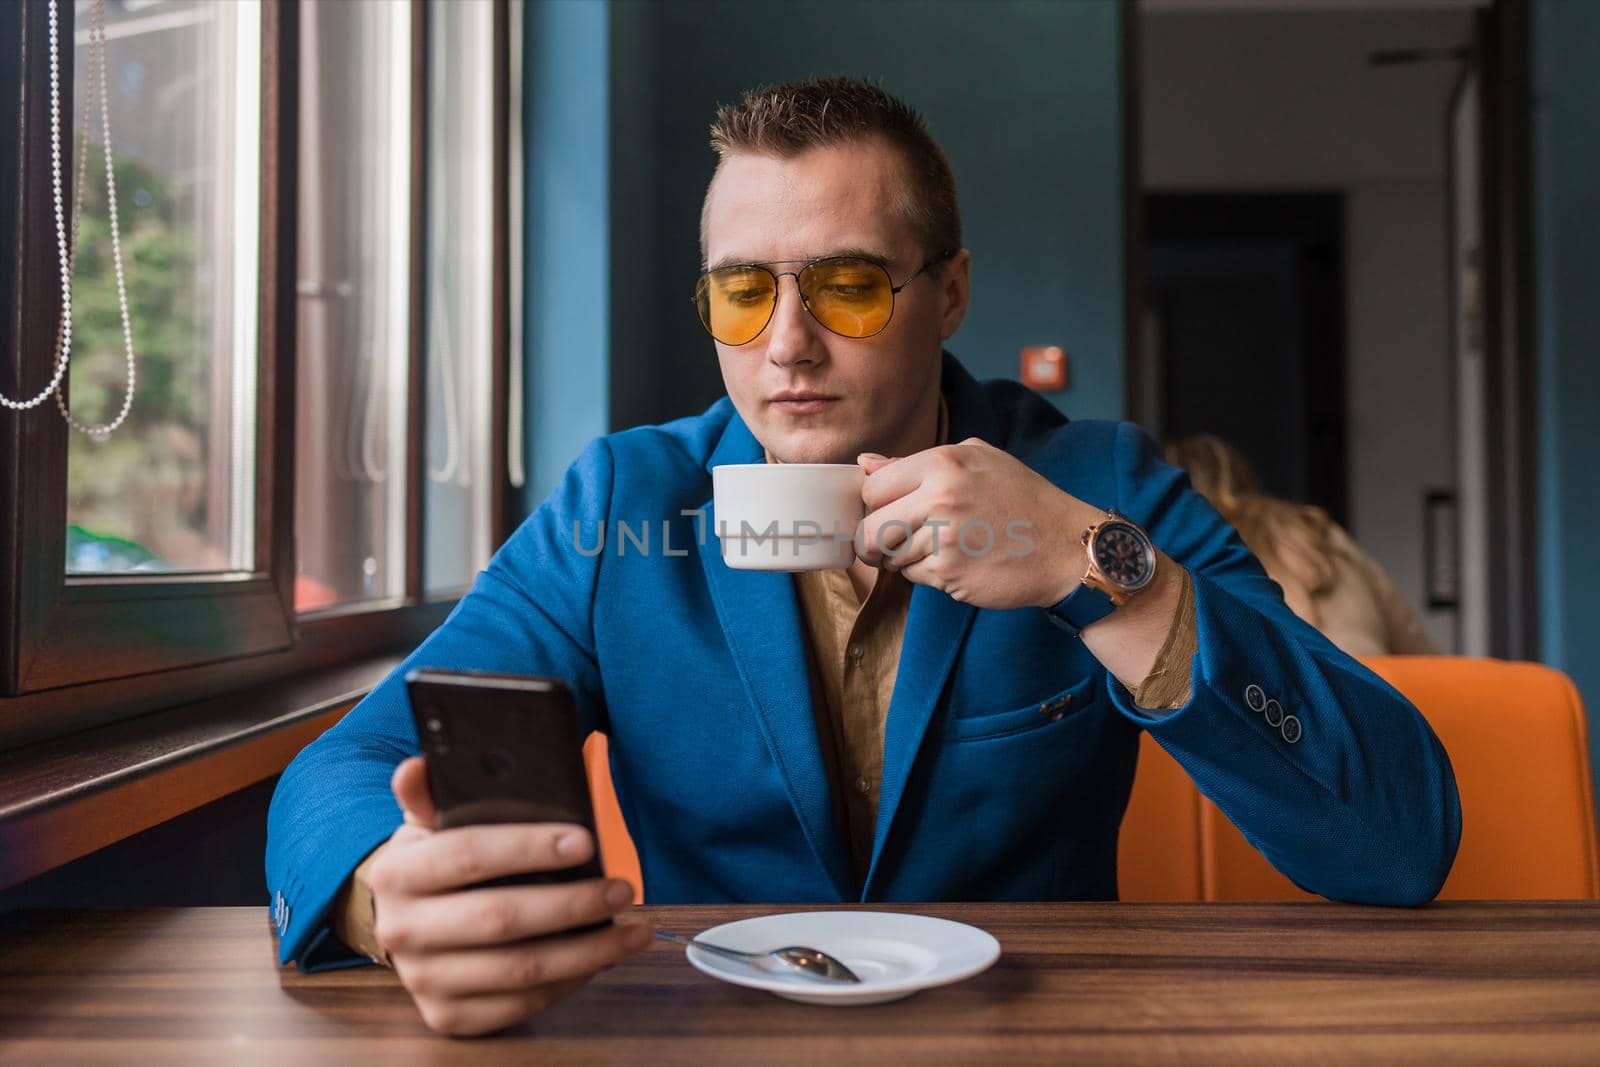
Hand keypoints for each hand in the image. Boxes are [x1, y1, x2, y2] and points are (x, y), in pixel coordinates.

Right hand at [364, 757, 650, 1036]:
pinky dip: (570, 981)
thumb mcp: (430, 823)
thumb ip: (432, 795)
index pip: (467, 855)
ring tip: (635, 928)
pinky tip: (602, 958)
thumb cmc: (436, 862)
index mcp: (398, 873)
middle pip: (499, 918)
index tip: (585, 841)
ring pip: (520, 970)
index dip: (528, 848)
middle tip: (623, 889)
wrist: (408, 923)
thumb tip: (418, 765)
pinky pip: (522, 1003)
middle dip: (572, 904)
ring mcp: (423, 981)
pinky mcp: (449, 1016)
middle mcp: (402, 932)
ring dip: (588, 950)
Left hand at [856, 439, 1101, 610]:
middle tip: (896, 542)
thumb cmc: (1022, 500)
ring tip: (939, 549)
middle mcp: (941, 497)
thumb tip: (865, 464)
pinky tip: (957, 563)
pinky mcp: (951, 574)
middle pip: (870, 529)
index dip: (876, 505)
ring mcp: (945, 538)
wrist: (1067, 547)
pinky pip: (914, 578)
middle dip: (876, 540)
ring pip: (890, 557)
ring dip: (903, 560)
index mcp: (944, 462)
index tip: (888, 513)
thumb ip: (916, 463)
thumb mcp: (977, 461)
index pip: (872, 488)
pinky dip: (927, 575)